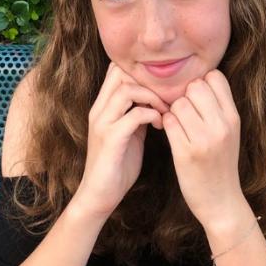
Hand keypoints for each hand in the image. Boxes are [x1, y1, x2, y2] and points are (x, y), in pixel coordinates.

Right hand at [75, 62, 169, 218]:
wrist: (99, 195)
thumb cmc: (117, 166)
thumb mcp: (130, 134)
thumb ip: (137, 116)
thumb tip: (156, 102)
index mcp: (102, 107)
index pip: (117, 70)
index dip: (141, 73)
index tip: (161, 89)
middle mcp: (99, 110)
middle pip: (121, 73)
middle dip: (149, 81)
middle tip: (166, 98)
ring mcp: (103, 123)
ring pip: (127, 90)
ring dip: (153, 98)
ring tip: (165, 112)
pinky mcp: (111, 139)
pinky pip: (134, 115)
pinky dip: (152, 115)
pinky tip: (161, 125)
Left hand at [161, 70, 244, 225]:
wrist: (221, 201)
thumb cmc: (221, 163)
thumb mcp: (230, 133)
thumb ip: (218, 108)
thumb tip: (198, 80)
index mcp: (233, 118)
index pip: (215, 77)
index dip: (201, 83)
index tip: (196, 99)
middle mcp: (221, 126)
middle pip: (194, 86)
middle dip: (185, 96)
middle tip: (185, 113)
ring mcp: (204, 140)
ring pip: (178, 103)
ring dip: (173, 112)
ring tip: (179, 125)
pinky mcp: (185, 153)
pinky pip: (169, 122)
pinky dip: (166, 125)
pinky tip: (172, 135)